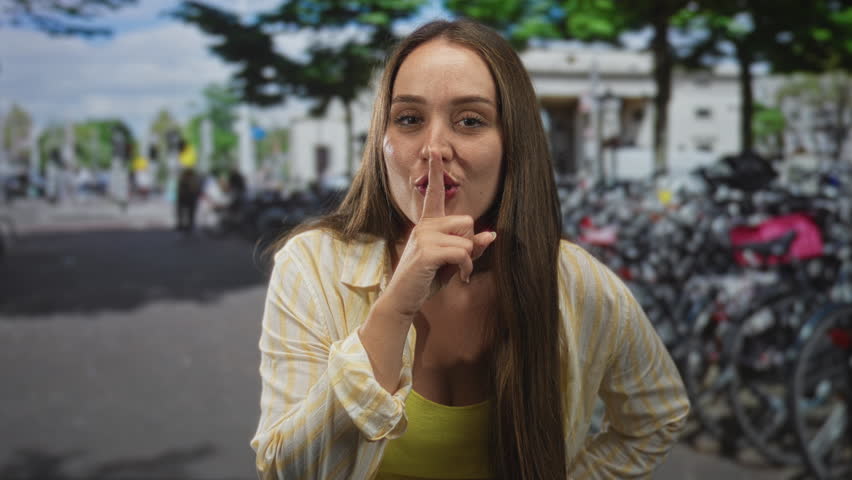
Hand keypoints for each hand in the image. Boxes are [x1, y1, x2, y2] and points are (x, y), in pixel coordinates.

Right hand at [382, 148, 496, 318]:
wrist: (403, 299)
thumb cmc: (427, 279)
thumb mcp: (452, 261)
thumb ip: (470, 247)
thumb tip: (491, 234)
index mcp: (428, 223)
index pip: (434, 193)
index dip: (436, 171)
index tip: (434, 150)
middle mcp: (424, 225)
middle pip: (466, 221)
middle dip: (469, 243)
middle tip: (458, 262)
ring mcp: (423, 237)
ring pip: (466, 239)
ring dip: (468, 259)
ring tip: (456, 271)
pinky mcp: (426, 252)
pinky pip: (462, 252)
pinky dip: (465, 267)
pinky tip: (458, 277)